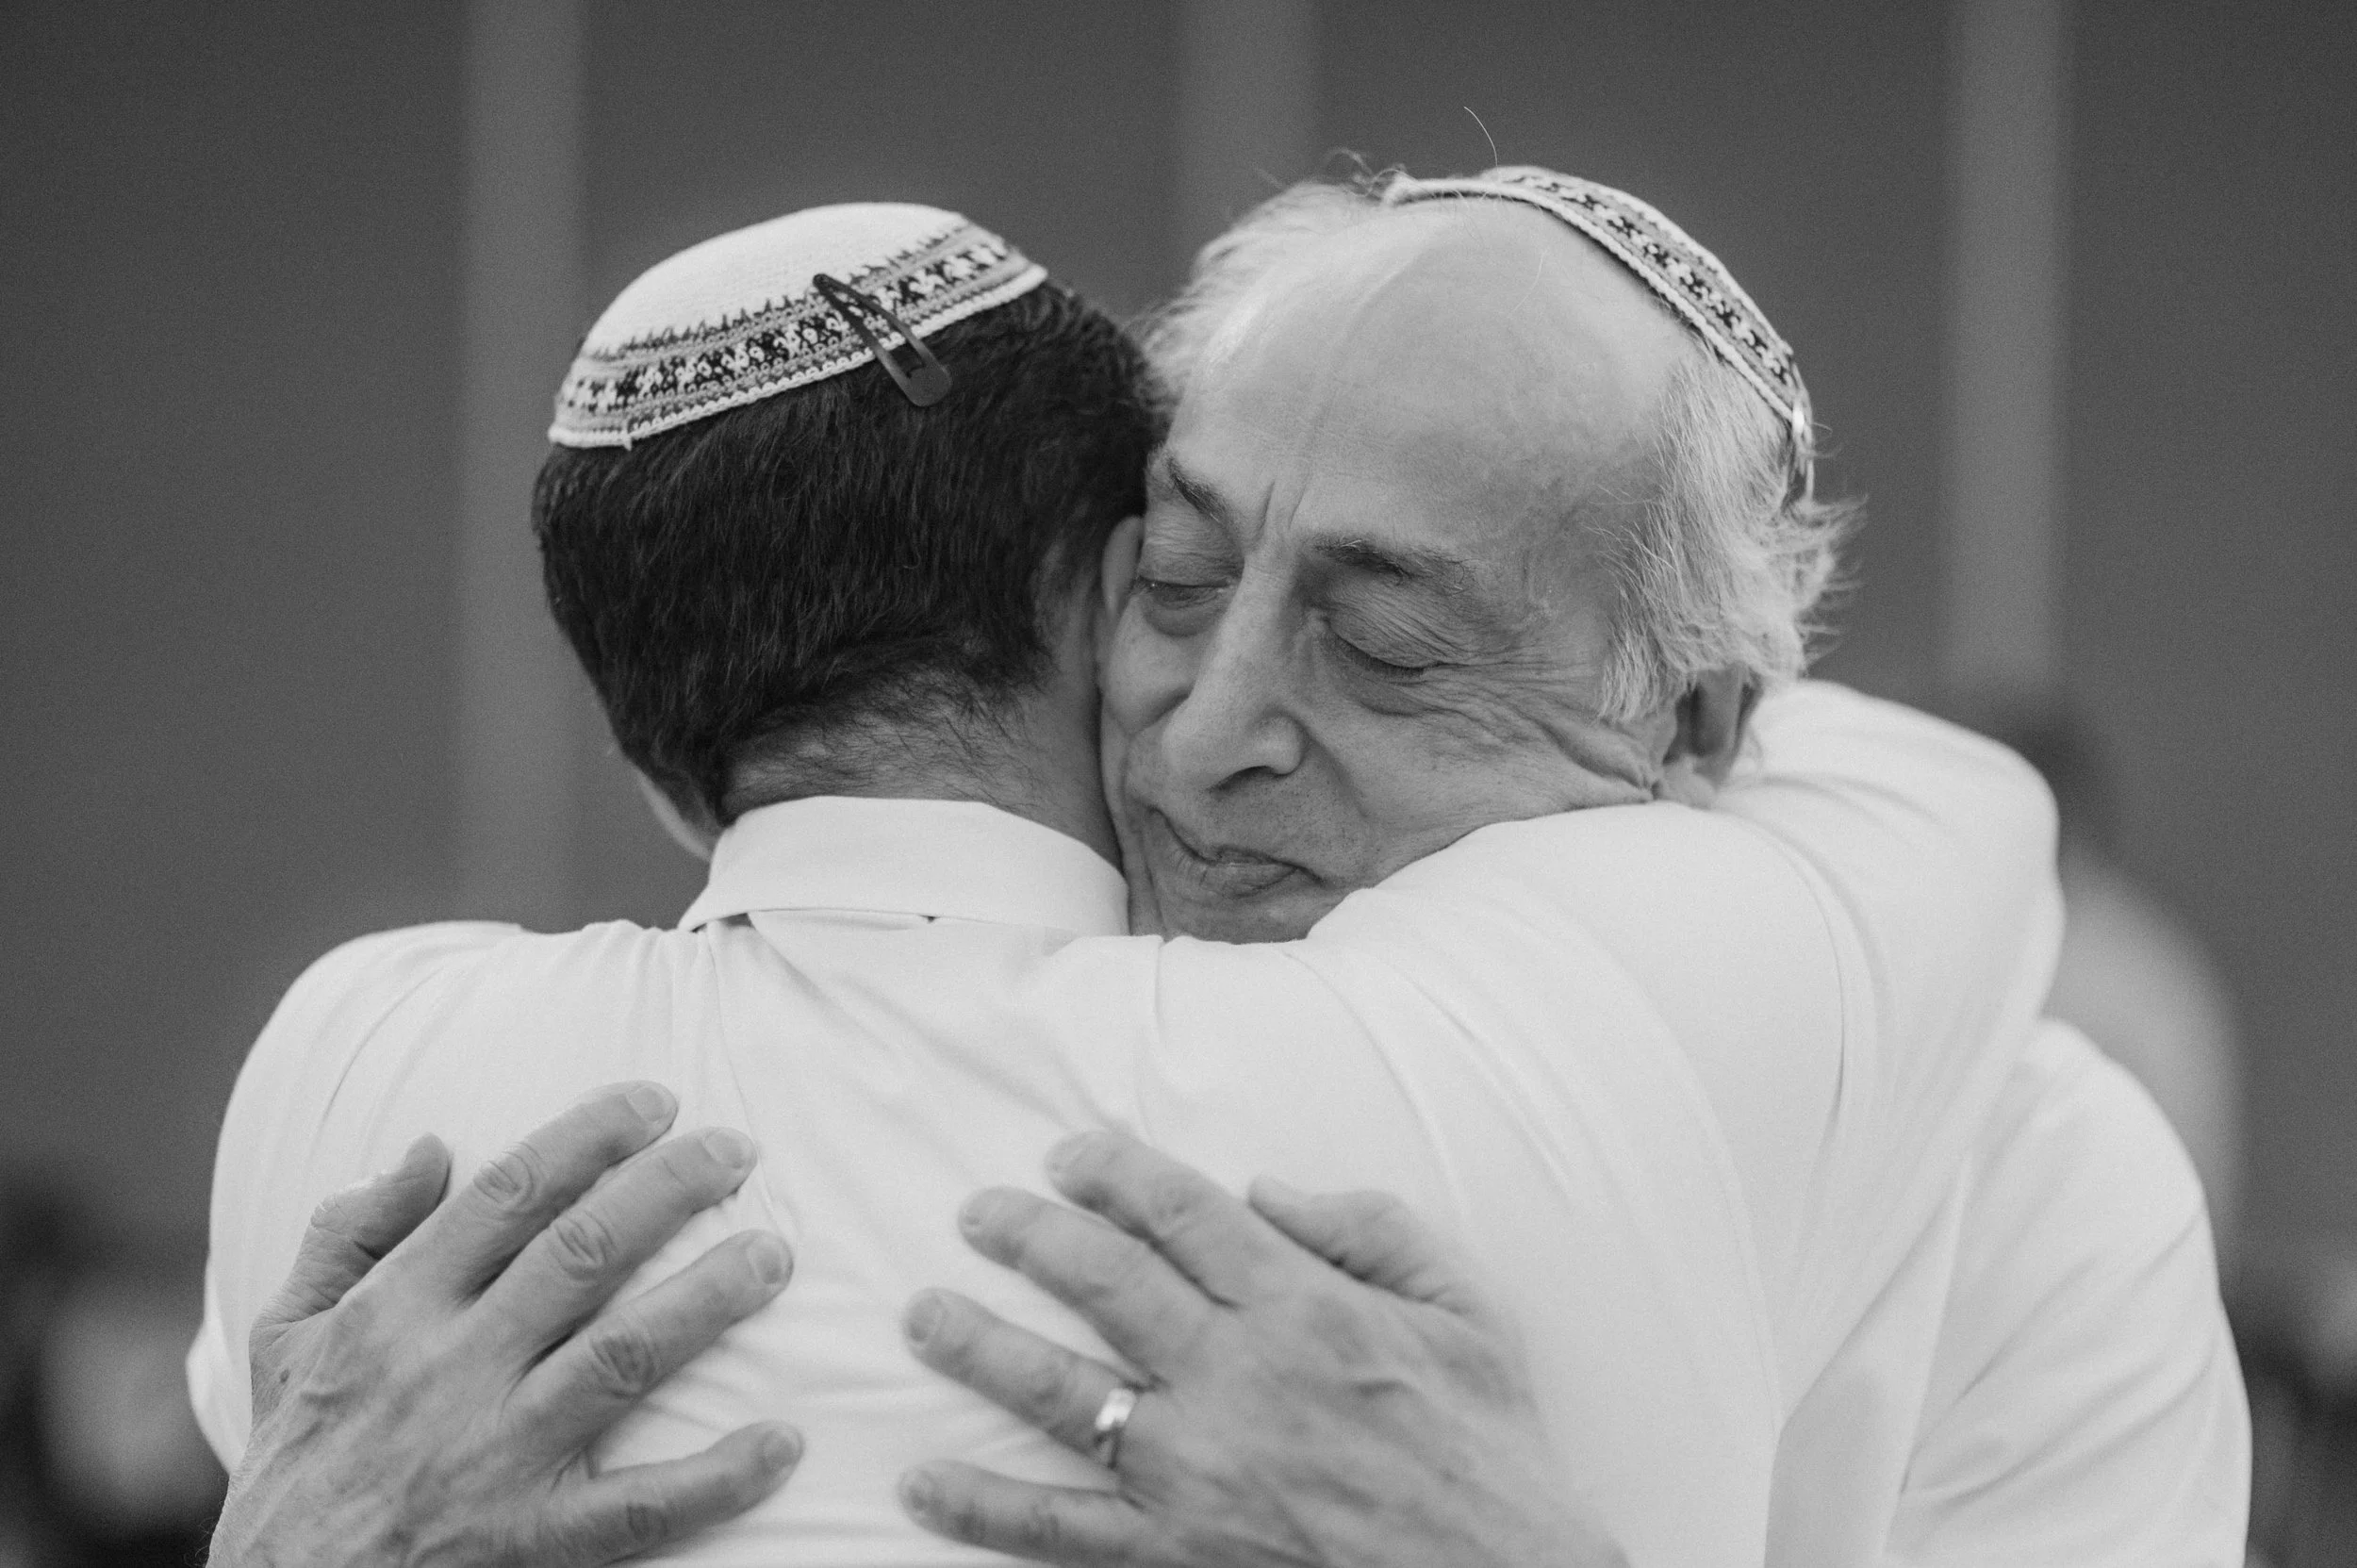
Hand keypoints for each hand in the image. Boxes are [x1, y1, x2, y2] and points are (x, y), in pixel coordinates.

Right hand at [211, 1084, 800, 1566]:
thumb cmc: (295, 1461)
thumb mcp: (286, 1336)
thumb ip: (348, 1232)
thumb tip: (429, 1145)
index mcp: (394, 1310)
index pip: (506, 1195)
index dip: (589, 1137)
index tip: (657, 1101)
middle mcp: (448, 1370)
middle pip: (581, 1255)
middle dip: (668, 1190)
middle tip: (741, 1150)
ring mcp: (494, 1456)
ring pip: (621, 1358)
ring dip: (706, 1301)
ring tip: (773, 1257)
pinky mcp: (530, 1539)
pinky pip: (637, 1508)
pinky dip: (715, 1479)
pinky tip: (782, 1441)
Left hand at [898, 1132, 1624, 1567]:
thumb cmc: (1489, 1449)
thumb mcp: (1465, 1310)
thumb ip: (1371, 1228)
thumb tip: (1265, 1189)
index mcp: (1305, 1308)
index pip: (1182, 1215)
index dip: (1113, 1172)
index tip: (1067, 1155)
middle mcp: (1238, 1379)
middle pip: (1104, 1284)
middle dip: (1028, 1236)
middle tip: (977, 1212)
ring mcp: (1197, 1473)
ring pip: (1062, 1394)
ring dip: (980, 1348)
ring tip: (925, 1313)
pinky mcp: (1175, 1554)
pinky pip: (1060, 1529)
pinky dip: (985, 1509)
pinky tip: (926, 1484)